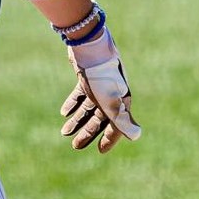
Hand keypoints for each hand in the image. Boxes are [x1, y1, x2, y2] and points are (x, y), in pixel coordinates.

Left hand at [59, 12, 139, 151]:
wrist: (90, 46)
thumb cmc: (103, 76)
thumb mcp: (111, 101)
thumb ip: (122, 120)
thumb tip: (135, 137)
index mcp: (120, 102)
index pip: (117, 125)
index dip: (109, 139)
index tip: (100, 151)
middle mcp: (111, 95)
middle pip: (99, 119)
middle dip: (88, 133)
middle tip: (75, 146)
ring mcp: (99, 86)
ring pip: (87, 108)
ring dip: (77, 121)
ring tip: (64, 132)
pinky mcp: (87, 78)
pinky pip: (80, 94)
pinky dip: (72, 104)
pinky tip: (64, 113)